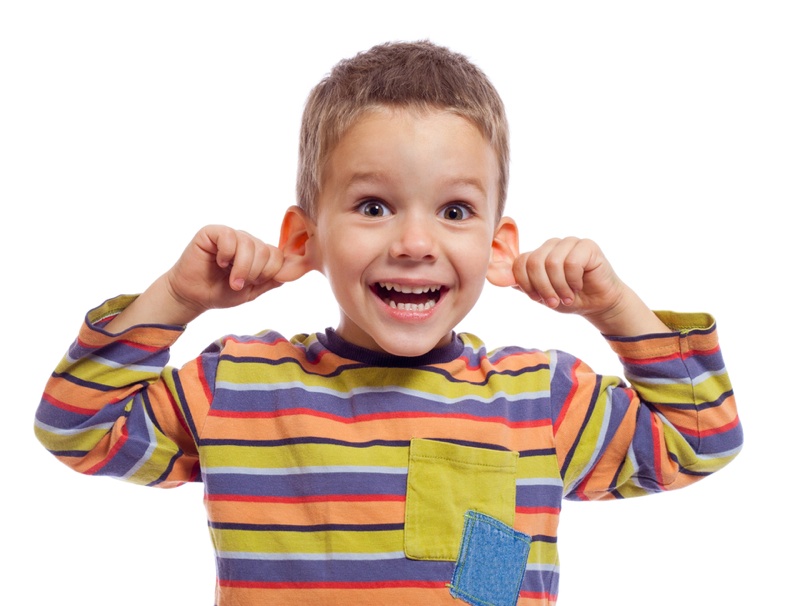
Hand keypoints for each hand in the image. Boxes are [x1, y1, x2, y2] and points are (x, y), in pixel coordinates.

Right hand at [105, 225, 296, 331]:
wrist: (192, 296)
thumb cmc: (220, 293)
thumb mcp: (252, 291)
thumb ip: (270, 281)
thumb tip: (291, 271)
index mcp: (258, 254)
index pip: (278, 256)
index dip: (269, 272)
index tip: (253, 284)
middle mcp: (246, 241)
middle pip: (266, 250)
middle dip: (255, 272)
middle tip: (239, 283)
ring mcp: (230, 235)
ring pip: (250, 244)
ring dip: (242, 267)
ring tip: (231, 279)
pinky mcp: (212, 232)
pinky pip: (229, 237)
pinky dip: (227, 254)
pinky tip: (219, 262)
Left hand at [511, 237, 668, 335]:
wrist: (598, 305)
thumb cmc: (569, 298)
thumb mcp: (540, 294)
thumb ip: (519, 283)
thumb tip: (491, 274)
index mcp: (538, 254)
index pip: (519, 263)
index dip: (527, 285)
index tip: (539, 299)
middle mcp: (552, 245)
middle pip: (534, 262)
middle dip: (543, 287)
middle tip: (555, 301)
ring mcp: (570, 243)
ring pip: (552, 262)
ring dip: (560, 286)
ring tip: (568, 296)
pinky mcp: (587, 246)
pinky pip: (572, 262)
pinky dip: (573, 280)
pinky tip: (580, 285)